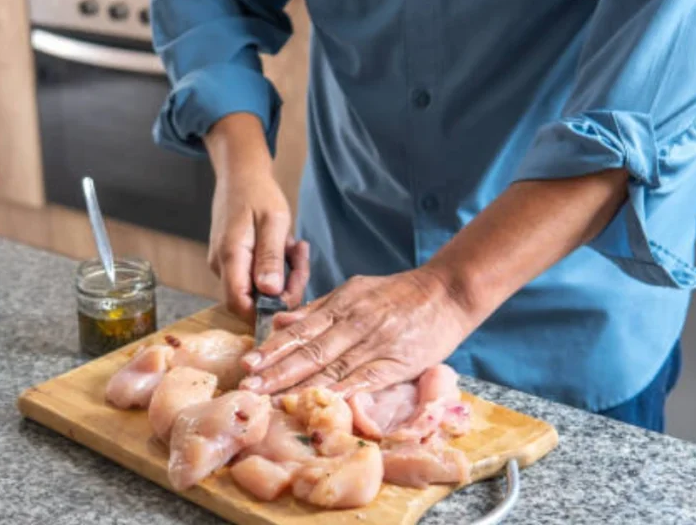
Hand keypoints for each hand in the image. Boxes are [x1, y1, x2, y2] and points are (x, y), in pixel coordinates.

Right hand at [203, 113, 308, 321]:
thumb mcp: (274, 222)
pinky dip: (277, 266)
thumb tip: (270, 293)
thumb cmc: (258, 193)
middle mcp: (222, 266)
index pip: (239, 305)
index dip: (266, 311)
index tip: (293, 293)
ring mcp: (226, 265)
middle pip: (252, 300)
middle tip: (302, 261)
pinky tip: (287, 246)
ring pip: (259, 289)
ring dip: (284, 275)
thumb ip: (270, 258)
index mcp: (230, 257)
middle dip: (284, 289)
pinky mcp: (233, 262)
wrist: (241, 174)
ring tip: (296, 247)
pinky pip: (257, 276)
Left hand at [238, 268, 473, 394]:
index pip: (300, 330)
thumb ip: (317, 309)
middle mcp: (353, 323)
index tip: (248, 364)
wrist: (448, 293)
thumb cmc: (399, 294)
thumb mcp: (355, 291)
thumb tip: (281, 321)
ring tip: (272, 400)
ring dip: (300, 386)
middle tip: (248, 387)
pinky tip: (319, 404)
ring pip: (331, 368)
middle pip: (309, 351)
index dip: (273, 349)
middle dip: (276, 371)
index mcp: (341, 305)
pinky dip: (340, 393)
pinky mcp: (396, 363)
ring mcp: (374, 343)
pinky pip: (363, 381)